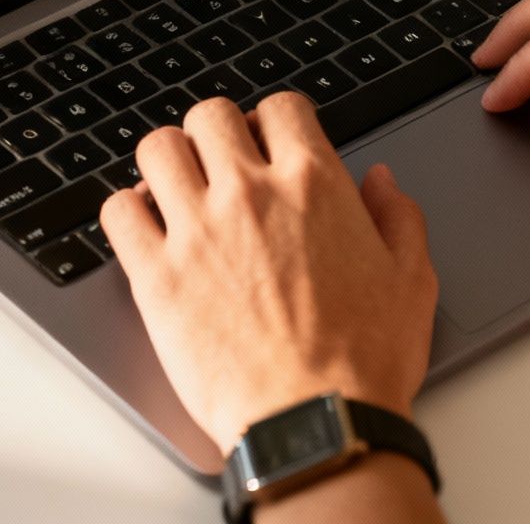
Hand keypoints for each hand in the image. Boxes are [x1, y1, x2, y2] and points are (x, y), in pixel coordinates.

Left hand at [99, 93, 438, 451]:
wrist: (316, 421)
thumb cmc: (364, 360)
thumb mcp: (411, 278)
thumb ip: (397, 216)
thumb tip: (381, 180)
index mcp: (314, 184)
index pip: (279, 108)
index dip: (274, 122)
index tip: (270, 144)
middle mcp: (250, 193)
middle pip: (211, 115)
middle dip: (218, 134)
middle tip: (223, 166)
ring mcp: (197, 231)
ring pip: (157, 148)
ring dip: (168, 161)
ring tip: (179, 189)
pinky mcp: (155, 276)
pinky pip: (118, 211)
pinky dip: (127, 210)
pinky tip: (147, 229)